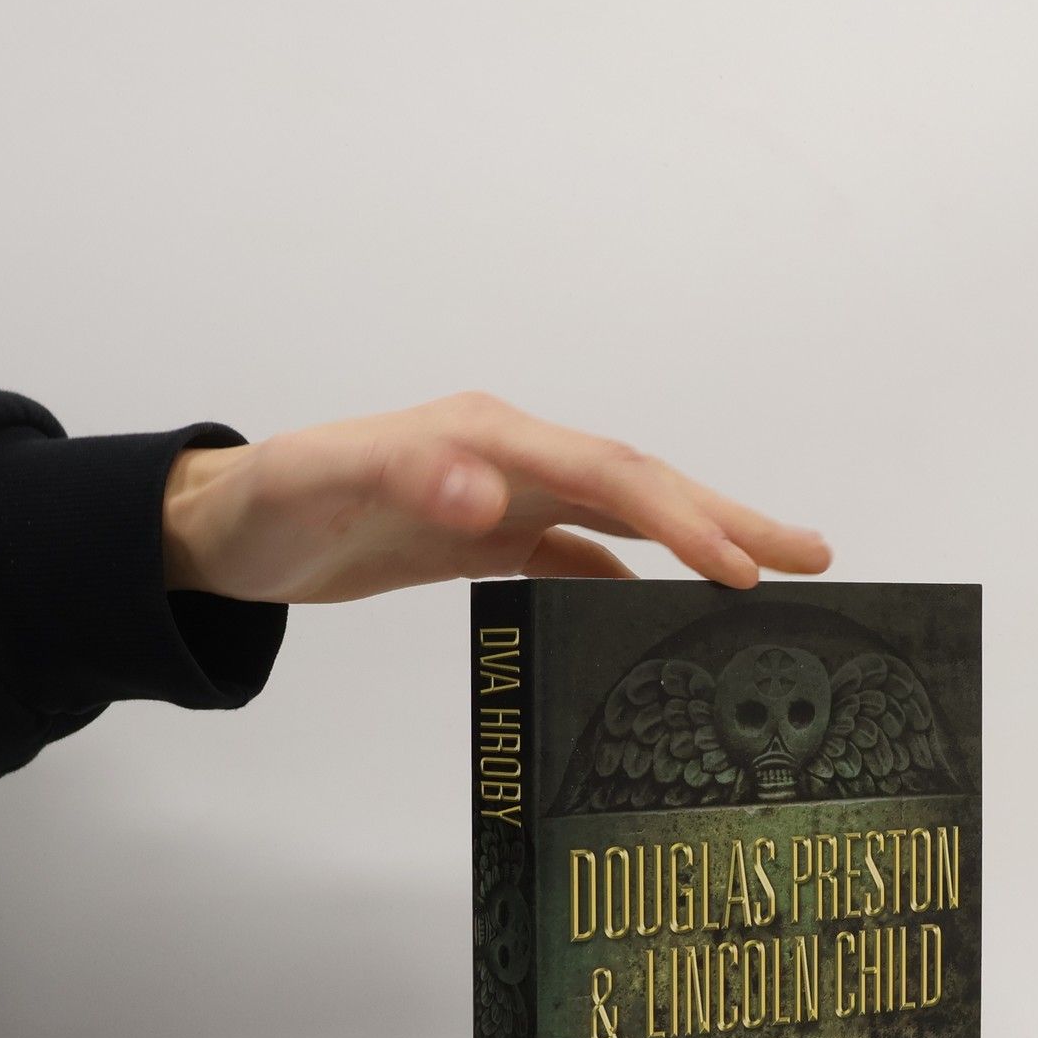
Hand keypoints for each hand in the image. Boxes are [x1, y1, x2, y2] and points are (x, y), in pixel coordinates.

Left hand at [160, 393, 831, 603]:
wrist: (223, 525)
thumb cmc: (269, 502)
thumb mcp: (327, 488)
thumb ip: (410, 481)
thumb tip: (491, 492)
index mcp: (489, 436)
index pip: (610, 477)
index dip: (682, 519)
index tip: (740, 568)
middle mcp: (511, 456)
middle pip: (643, 484)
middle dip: (730, 518)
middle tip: (814, 553)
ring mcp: (507, 493)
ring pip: (626, 514)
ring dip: (699, 538)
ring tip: (771, 569)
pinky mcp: (489, 533)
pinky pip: (580, 549)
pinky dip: (631, 571)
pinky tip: (664, 600)